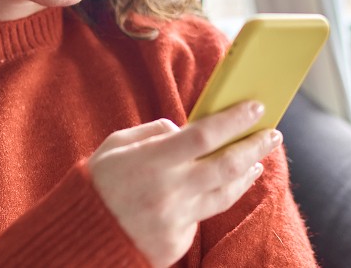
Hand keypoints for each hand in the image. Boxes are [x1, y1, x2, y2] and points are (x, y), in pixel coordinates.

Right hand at [87, 101, 282, 267]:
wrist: (78, 240)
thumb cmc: (96, 186)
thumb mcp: (115, 147)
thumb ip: (153, 133)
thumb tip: (183, 128)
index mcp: (152, 162)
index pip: (205, 135)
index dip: (234, 120)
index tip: (255, 107)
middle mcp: (169, 192)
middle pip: (227, 165)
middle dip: (255, 146)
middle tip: (272, 134)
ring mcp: (175, 221)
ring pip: (225, 194)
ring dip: (246, 175)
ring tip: (257, 161)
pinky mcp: (177, 244)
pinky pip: (202, 217)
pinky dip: (211, 200)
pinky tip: (218, 189)